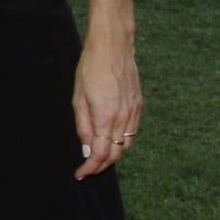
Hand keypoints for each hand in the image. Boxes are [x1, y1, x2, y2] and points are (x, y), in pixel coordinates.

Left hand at [72, 37, 142, 179]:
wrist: (114, 46)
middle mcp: (124, 117)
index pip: (101, 154)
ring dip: (113, 155)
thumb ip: (84, 126)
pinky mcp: (139, 105)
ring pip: (126, 145)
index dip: (91, 168)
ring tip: (98, 157)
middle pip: (116, 153)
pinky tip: (111, 140)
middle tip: (87, 169)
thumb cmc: (91, 68)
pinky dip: (123, 142)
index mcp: (106, 116)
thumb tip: (87, 151)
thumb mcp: (79, 98)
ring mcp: (135, 111)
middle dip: (101, 166)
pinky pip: (133, 132)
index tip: (81, 174)